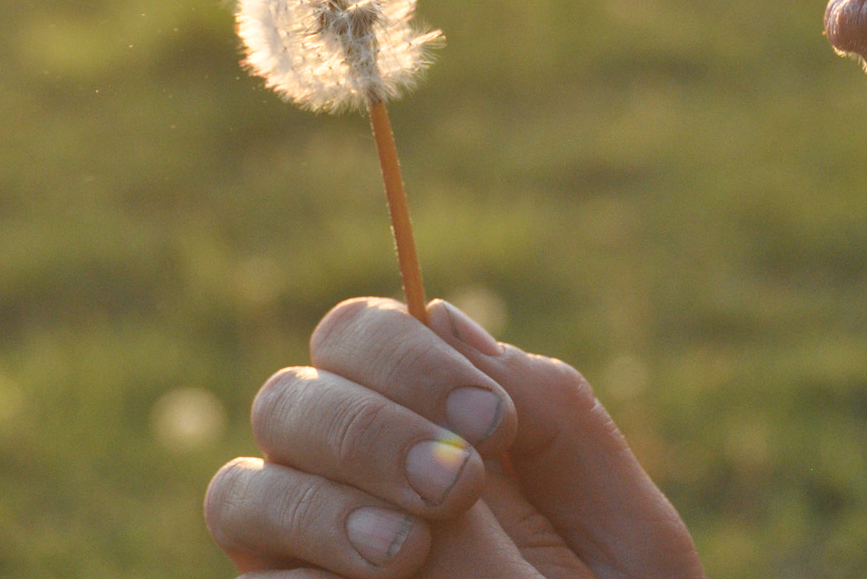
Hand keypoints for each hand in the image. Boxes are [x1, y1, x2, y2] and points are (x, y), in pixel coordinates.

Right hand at [205, 297, 704, 578]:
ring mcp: (311, 555)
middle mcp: (351, 479)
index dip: (408, 354)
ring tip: (408, 553)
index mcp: (436, 427)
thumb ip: (555, 414)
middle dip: (367, 428)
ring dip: (324, 507)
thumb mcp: (624, 528)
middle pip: (288, 395)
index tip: (493, 420)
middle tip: (456, 486)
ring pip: (243, 490)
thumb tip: (443, 312)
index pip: (361, 335)